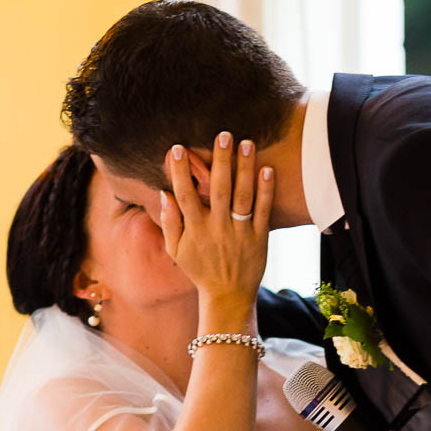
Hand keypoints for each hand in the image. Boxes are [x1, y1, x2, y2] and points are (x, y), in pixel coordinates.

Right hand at [160, 133, 271, 314]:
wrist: (227, 296)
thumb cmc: (200, 270)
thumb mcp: (176, 251)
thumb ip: (169, 222)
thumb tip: (164, 194)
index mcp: (195, 230)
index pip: (185, 195)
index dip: (180, 172)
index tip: (176, 148)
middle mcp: (217, 228)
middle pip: (218, 189)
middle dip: (220, 161)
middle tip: (223, 135)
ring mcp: (239, 232)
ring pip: (242, 196)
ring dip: (245, 168)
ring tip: (246, 142)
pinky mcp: (259, 237)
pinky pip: (263, 210)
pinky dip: (265, 190)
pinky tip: (267, 169)